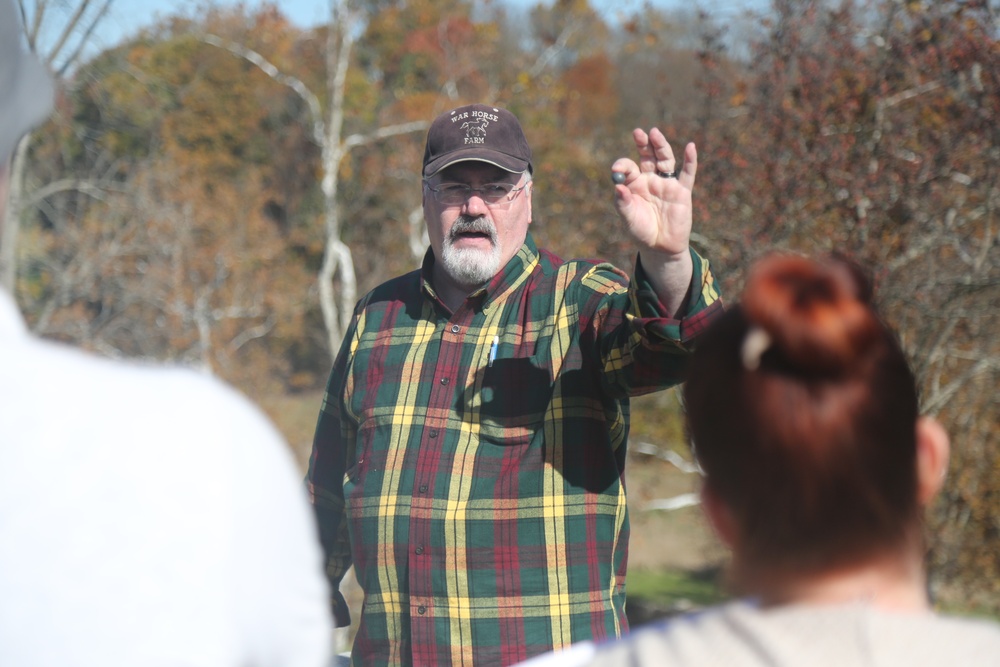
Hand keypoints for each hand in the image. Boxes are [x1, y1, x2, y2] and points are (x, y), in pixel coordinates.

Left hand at [611, 128, 695, 258]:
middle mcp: (650, 180)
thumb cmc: (641, 231)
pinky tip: (690, 147)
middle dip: (643, 144)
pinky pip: (687, 174)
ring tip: (654, 133)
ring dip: (660, 146)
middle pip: (647, 156)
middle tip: (638, 132)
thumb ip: (623, 203)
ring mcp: (666, 184)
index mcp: (634, 185)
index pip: (628, 168)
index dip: (622, 166)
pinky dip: (690, 160)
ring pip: (665, 160)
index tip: (618, 170)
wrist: (660, 247)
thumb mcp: (628, 218)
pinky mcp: (682, 191)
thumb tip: (618, 187)